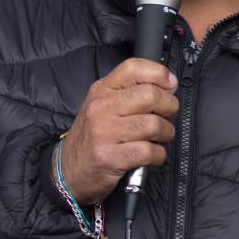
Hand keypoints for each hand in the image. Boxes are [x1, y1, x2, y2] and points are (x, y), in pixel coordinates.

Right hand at [59, 58, 178, 204]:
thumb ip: (130, 92)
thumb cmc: (93, 136)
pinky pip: (149, 151)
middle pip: (151, 96)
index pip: (133, 68)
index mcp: (102, 90)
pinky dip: (159, 154)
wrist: (68, 170)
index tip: (170, 85)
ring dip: (167, 133)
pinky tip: (153, 155)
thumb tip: (169, 85)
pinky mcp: (111, 158)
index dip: (159, 73)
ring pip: (154, 125)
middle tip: (168, 116)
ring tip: (161, 137)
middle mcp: (102, 107)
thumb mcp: (103, 105)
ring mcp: (105, 132)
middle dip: (170, 107)